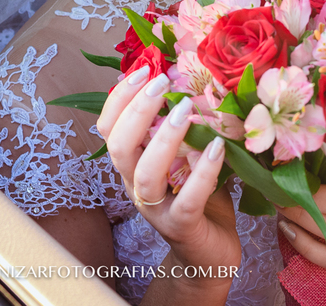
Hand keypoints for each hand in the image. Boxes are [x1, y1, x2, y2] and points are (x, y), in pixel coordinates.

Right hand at [96, 67, 241, 275]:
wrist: (210, 257)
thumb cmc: (199, 199)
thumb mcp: (188, 156)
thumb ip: (185, 126)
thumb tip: (196, 78)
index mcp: (132, 165)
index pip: (108, 128)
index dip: (119, 98)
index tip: (143, 70)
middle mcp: (136, 186)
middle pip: (118, 147)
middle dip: (136, 110)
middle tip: (162, 82)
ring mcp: (157, 209)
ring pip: (145, 173)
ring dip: (163, 139)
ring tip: (184, 110)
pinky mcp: (183, 227)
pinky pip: (188, 199)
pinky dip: (202, 172)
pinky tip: (217, 148)